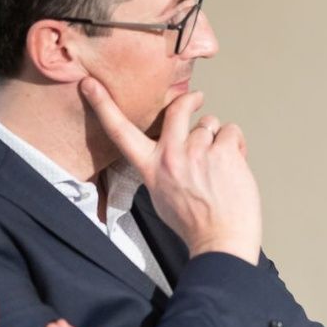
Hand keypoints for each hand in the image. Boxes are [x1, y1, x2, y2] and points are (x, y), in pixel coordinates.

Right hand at [80, 77, 261, 261]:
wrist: (220, 241)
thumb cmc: (193, 224)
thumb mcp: (160, 196)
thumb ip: (161, 168)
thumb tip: (171, 151)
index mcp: (151, 168)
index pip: (120, 132)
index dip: (103, 105)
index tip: (90, 84)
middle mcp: (170, 156)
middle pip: (177, 110)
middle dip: (189, 100)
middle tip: (197, 98)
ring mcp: (197, 152)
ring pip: (210, 123)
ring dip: (218, 138)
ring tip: (221, 164)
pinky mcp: (223, 152)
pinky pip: (231, 131)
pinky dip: (236, 144)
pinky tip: (234, 165)